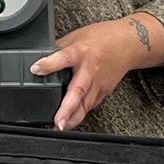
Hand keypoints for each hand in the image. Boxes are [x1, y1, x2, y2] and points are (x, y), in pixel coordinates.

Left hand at [31, 16, 152, 130]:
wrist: (128, 43)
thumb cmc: (102, 38)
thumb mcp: (76, 37)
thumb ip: (59, 49)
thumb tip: (38, 57)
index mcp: (81, 51)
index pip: (64, 57)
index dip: (49, 64)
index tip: (35, 69)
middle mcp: (90, 69)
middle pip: (78, 90)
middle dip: (67, 107)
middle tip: (57, 120)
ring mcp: (99, 83)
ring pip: (86, 104)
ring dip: (73, 117)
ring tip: (60, 127)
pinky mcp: (104, 92)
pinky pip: (90, 105)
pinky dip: (80, 114)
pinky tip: (69, 122)